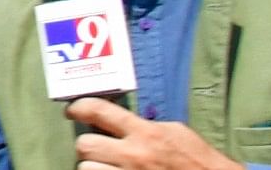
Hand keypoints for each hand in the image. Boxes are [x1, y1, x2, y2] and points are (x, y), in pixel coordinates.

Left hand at [68, 97, 243, 169]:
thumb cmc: (198, 161)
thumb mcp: (174, 132)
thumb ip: (145, 126)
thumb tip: (120, 119)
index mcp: (145, 133)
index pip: (98, 110)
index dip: (78, 107)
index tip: (72, 110)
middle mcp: (133, 155)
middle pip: (85, 145)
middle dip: (89, 146)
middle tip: (97, 149)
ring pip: (86, 169)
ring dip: (94, 168)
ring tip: (107, 167)